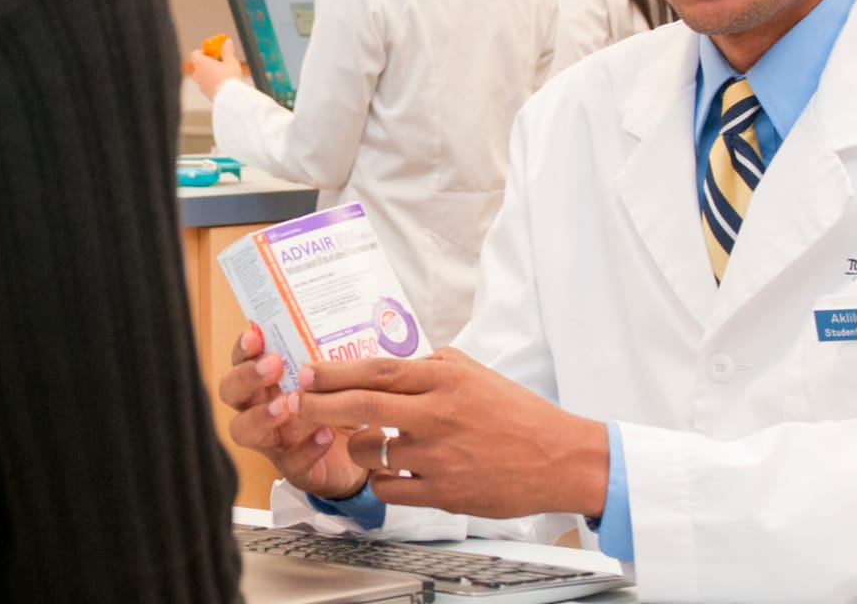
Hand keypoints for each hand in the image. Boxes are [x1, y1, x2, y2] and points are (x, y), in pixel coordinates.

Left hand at [188, 37, 243, 100]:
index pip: (195, 54)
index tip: (211, 52)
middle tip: (217, 62)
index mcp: (201, 63)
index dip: (202, 52)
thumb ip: (228, 51)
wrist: (229, 96)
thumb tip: (227, 42)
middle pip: (197, 65)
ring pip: (201, 76)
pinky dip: (210, 82)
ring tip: (220, 73)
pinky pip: (205, 85)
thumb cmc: (228, 77)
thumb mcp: (230, 61)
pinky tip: (221, 83)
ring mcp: (200, 84)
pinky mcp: (205, 93)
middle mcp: (197, 74)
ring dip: (208, 73)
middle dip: (206, 63)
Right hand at [218, 324, 368, 500]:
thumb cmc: (342, 405)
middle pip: (231, 392)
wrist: (367, 451)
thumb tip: (326, 321)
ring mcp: (274, 441)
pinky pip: (291, 463)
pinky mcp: (296, 469)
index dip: (243, 349)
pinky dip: (307, 448)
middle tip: (273, 365)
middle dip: (246, 377)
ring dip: (262, 416)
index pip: (241, 360)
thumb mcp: (334, 375)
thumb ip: (323, 355)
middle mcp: (261, 409)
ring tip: (287, 404)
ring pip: (244, 431)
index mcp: (268, 382)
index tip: (254, 336)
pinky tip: (325, 434)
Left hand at [277, 348, 609, 518]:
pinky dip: (382, 480)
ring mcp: (438, 457)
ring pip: (371, 452)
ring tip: (364, 442)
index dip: (335, 371)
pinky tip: (390, 472)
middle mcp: (438, 415)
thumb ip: (431, 364)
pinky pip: (390, 489)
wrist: (559, 458)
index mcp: (445, 380)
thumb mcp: (475, 372)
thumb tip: (390, 364)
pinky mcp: (443, 493)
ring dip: (357, 446)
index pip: (377, 370)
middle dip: (320, 403)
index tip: (307, 371)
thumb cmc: (517, 414)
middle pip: (362, 406)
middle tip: (297, 401)